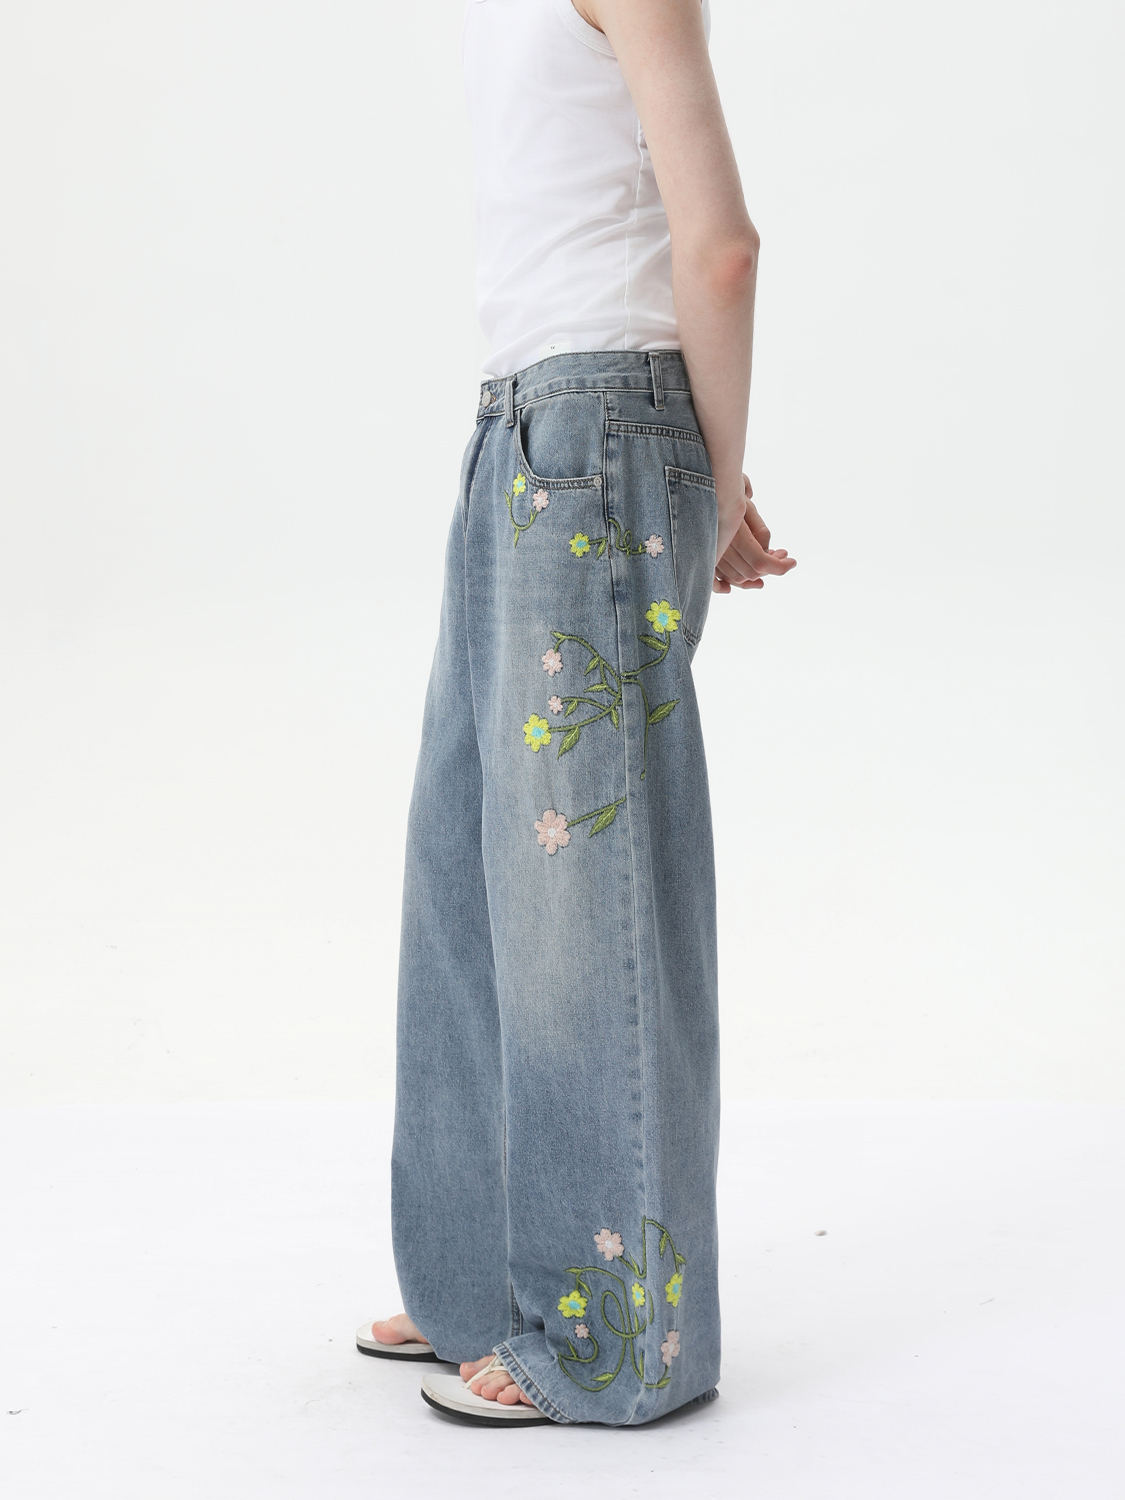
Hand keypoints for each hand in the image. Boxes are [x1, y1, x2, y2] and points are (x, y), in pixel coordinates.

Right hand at [713, 474, 794, 592]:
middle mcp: (720, 548)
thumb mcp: (747, 507)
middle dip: (770, 568)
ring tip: (766, 558)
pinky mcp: (702, 556)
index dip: (780, 566)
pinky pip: (713, 580)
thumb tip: (766, 550)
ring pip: (735, 578)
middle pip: (751, 573)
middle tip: (780, 554)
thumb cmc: (725, 491)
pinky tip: (734, 585)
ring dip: (753, 575)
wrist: (700, 485)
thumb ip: (760, 532)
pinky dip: (725, 585)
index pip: (761, 562)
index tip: (792, 561)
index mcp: (735, 535)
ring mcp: (709, 554)